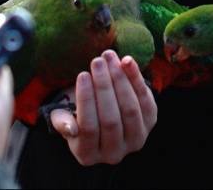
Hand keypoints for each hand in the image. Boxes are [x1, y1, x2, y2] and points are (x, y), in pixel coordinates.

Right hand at [50, 50, 156, 165]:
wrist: (105, 109)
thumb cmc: (79, 111)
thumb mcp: (64, 116)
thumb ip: (62, 120)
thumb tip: (70, 128)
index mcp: (87, 155)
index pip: (88, 128)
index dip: (86, 100)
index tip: (82, 74)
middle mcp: (113, 154)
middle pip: (111, 119)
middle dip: (104, 86)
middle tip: (96, 61)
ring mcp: (135, 140)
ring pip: (130, 109)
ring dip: (120, 80)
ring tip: (109, 57)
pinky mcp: (151, 122)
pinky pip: (145, 99)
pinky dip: (136, 78)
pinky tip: (126, 60)